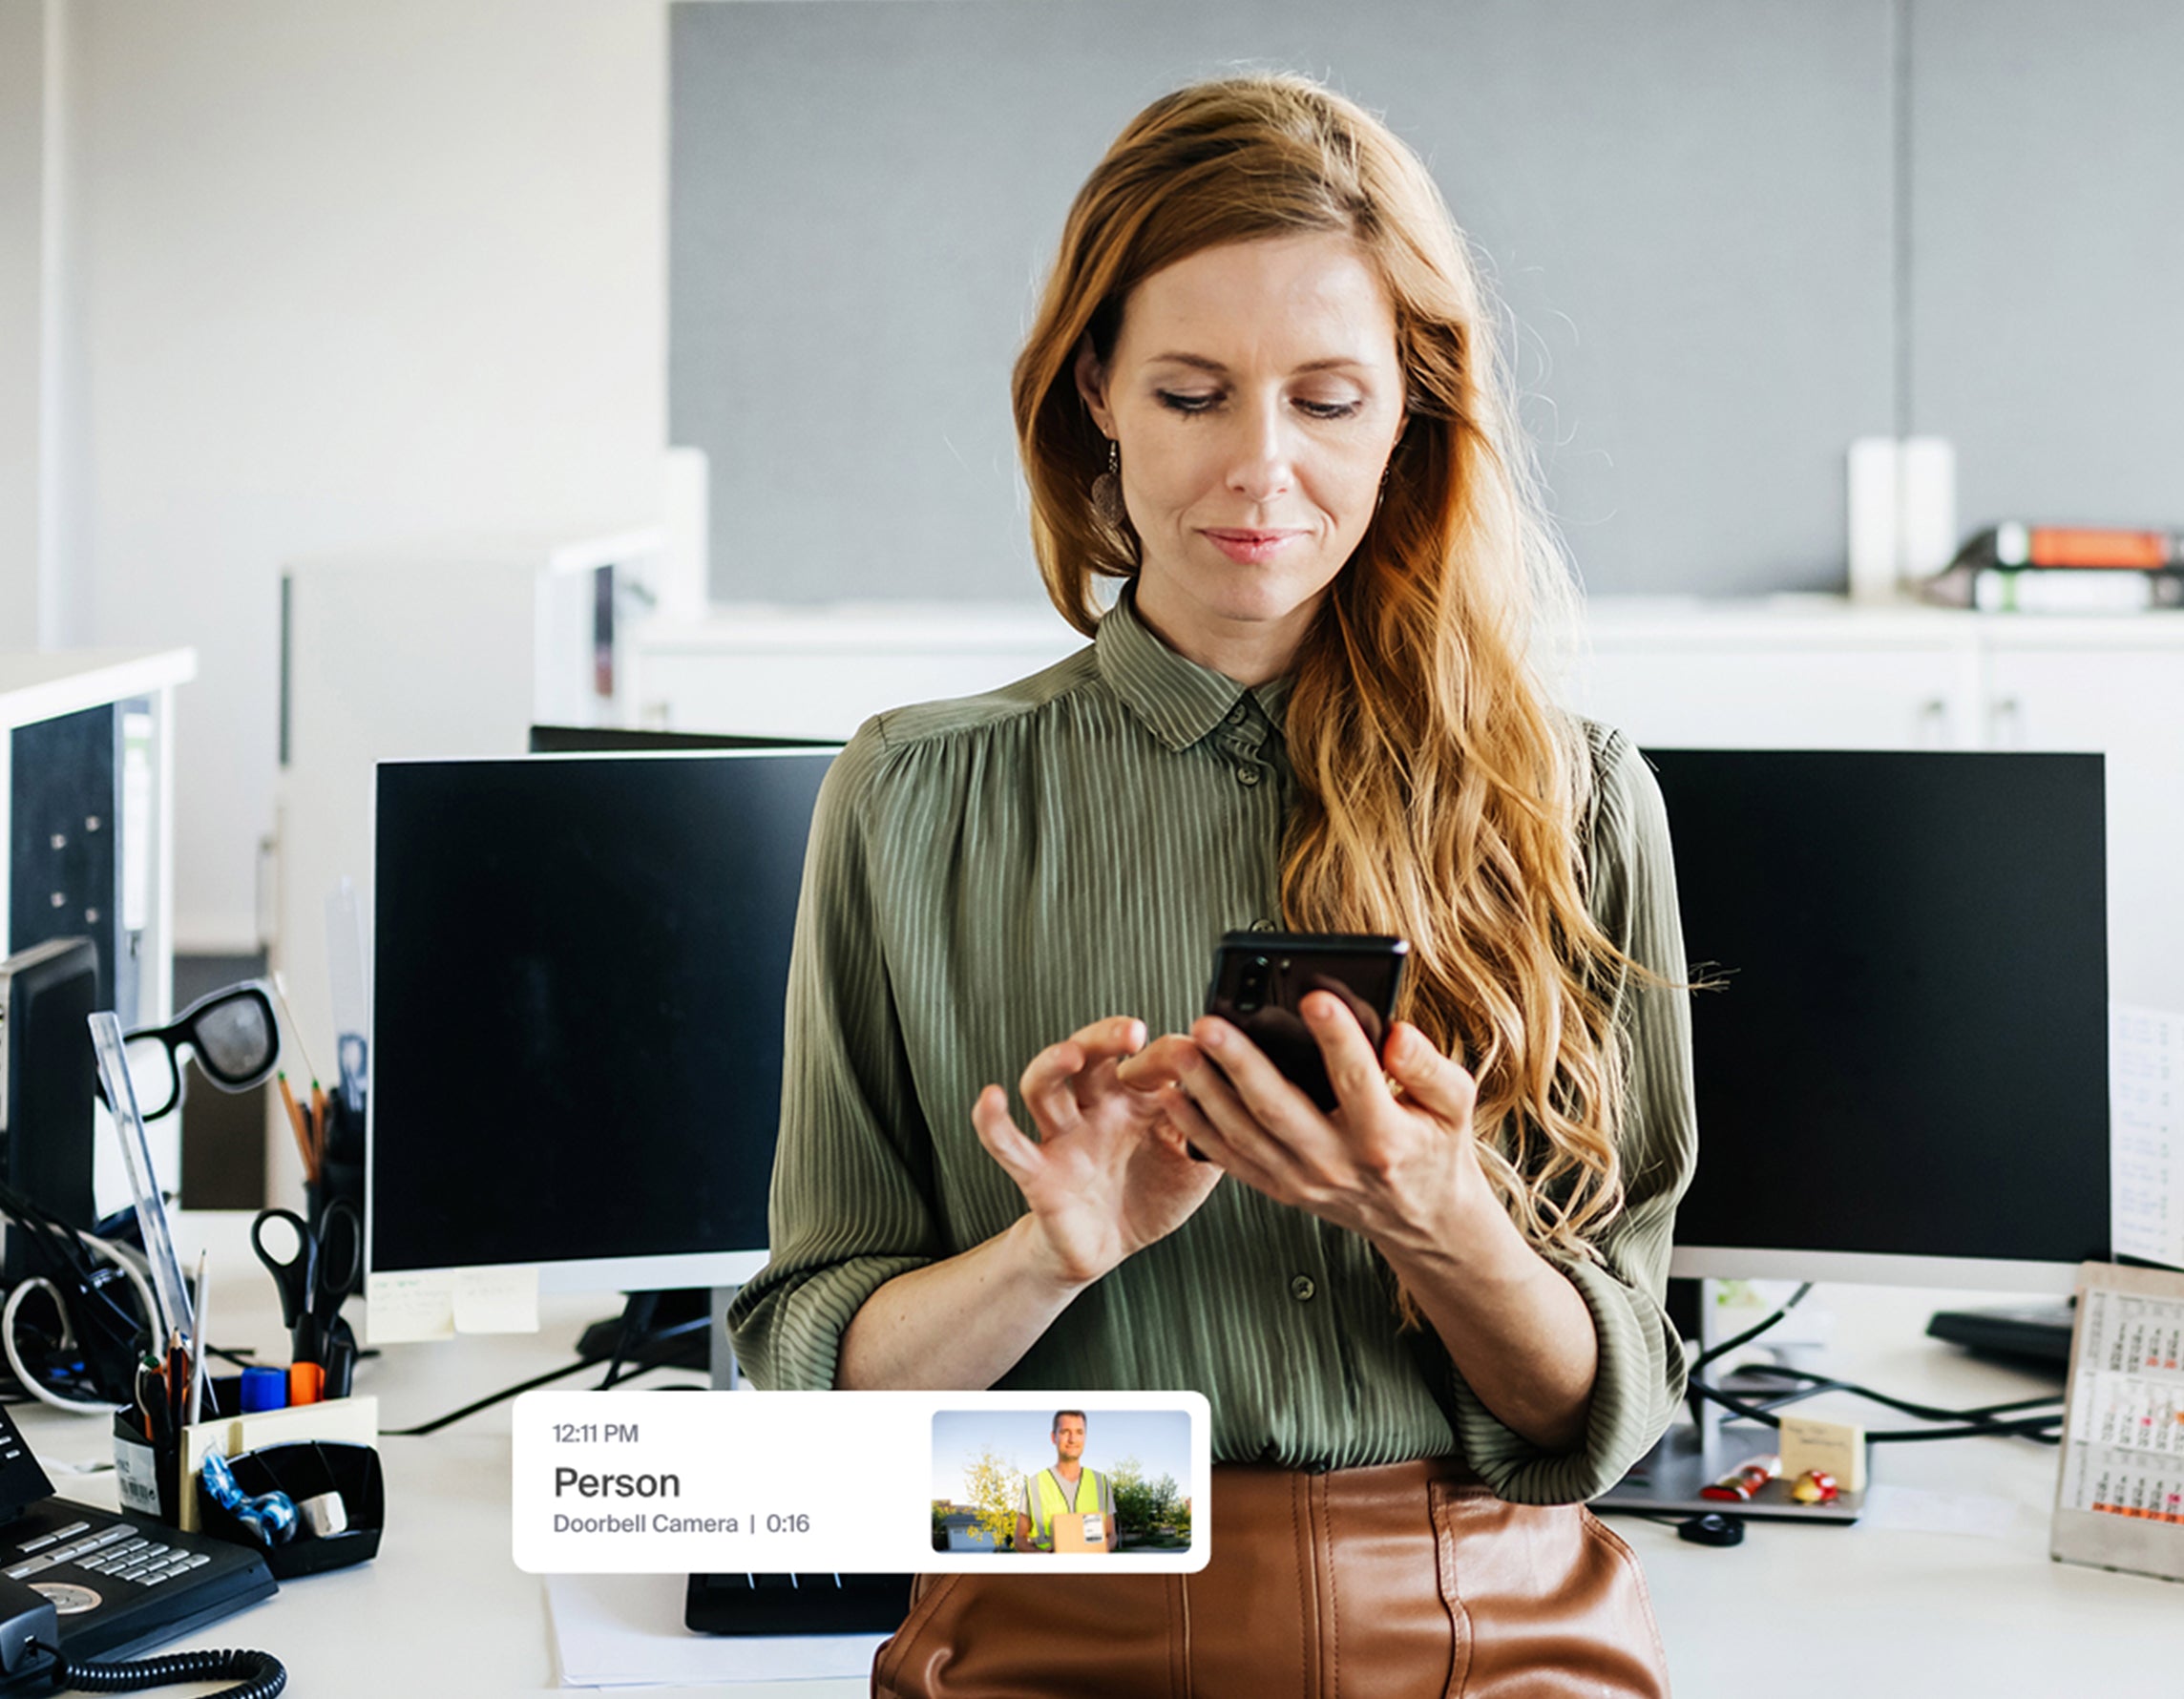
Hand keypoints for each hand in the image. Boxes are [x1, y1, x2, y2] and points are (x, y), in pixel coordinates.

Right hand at [972, 1017, 1221, 1288]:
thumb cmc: (1148, 1197)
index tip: (1197, 1052)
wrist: (1107, 1249)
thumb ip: (1219, 1132)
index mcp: (1137, 1100)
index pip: (1150, 1062)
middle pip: (1093, 1056)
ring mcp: (1064, 1135)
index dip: (1170, 1055)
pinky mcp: (1038, 1170)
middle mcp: (1097, 1108)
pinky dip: (994, 1122)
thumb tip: (1256, 1096)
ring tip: (1070, 1054)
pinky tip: (991, 1100)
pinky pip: (1008, 1143)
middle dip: (1108, 1036)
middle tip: (1134, 1031)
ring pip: (1047, 1087)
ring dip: (1054, 1064)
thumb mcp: (1196, 1166)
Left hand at [1154, 996, 1490, 1256]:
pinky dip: (1197, 1127)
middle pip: (1280, 1109)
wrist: (1420, 1219)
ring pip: (1243, 1134)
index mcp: (1385, 1138)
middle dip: (1240, 1064)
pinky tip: (1175, 1093)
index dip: (1337, 1037)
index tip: (1315, 998)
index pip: (1357, 1079)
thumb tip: (1398, 1036)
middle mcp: (1337, 1162)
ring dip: (1205, 1091)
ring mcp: (1302, 1179)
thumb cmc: (1434, 1149)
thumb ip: (1428, 1068)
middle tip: (1210, 1025)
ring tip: (1183, 1050)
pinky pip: (1229, 1157)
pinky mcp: (1279, 1187)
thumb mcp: (1453, 1106)